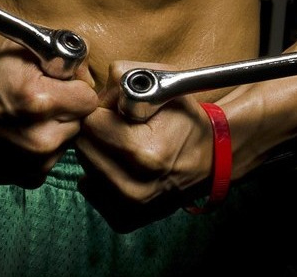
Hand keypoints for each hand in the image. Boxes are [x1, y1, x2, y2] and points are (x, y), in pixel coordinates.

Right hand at [0, 36, 101, 188]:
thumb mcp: (22, 53)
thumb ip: (62, 57)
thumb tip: (88, 65)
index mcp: (40, 102)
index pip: (88, 98)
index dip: (75, 88)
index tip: (61, 86)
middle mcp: (40, 138)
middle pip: (79, 122)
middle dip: (65, 110)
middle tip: (41, 101)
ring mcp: (33, 163)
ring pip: (66, 142)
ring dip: (54, 131)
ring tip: (26, 118)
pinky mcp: (26, 177)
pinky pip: (50, 160)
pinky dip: (41, 149)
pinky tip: (20, 135)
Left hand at [73, 60, 219, 229]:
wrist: (213, 158)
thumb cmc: (186, 119)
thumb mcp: (164, 83)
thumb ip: (124, 76)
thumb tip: (92, 91)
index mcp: (144, 153)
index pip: (89, 123)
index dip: (100, 109)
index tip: (116, 110)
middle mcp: (133, 187)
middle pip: (83, 145)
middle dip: (96, 130)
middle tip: (119, 127)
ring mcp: (128, 207)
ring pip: (85, 166)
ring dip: (98, 152)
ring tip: (124, 145)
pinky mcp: (124, 219)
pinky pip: (89, 189)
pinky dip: (101, 175)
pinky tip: (123, 166)